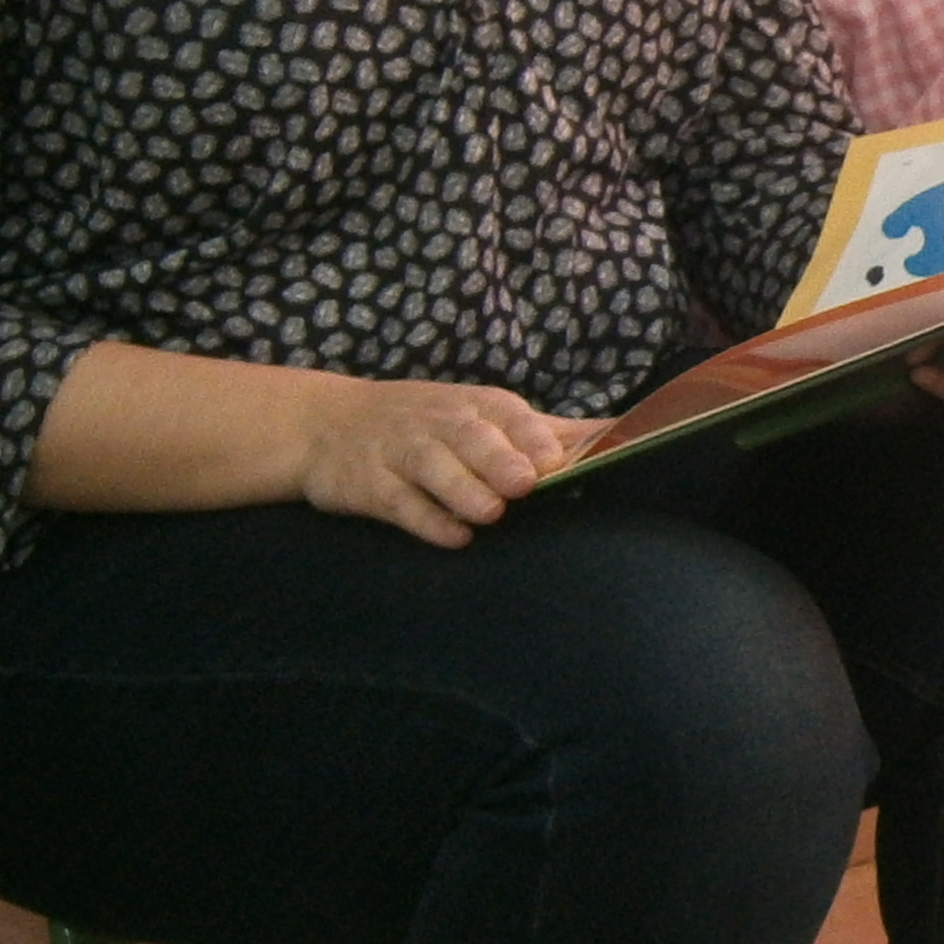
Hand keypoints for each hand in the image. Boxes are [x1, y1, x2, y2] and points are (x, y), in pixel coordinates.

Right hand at [296, 378, 603, 548]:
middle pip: (473, 438)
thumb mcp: (482, 414)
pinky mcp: (371, 486)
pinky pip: (402, 505)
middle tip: (524, 483)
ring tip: (490, 513)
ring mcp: (402, 453)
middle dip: (499, 458)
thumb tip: (616, 434)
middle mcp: (440, 424)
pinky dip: (428, 521)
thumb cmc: (427, 423)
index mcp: (478, 406)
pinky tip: (455, 537)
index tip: (558, 461)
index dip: (534, 437)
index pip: (511, 416)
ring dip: (463, 491)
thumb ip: (546, 431)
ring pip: (434, 468)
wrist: (326, 424)